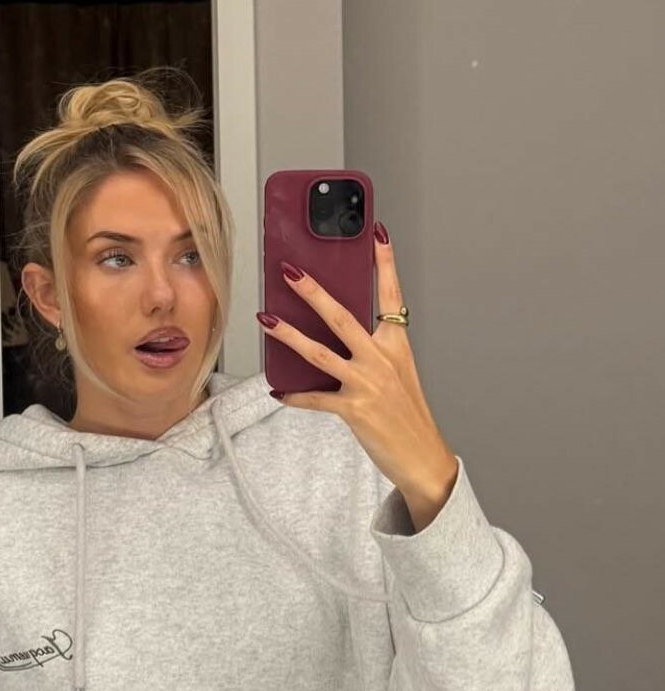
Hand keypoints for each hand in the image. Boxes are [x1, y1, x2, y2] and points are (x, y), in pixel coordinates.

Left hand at [257, 223, 457, 514]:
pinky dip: (295, 396)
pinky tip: (278, 392)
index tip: (376, 233)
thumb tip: (339, 335)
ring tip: (266, 319)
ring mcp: (367, 383)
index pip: (391, 295)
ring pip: (319, 352)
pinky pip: (315, 398)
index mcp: (397, 346)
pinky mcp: (353, 410)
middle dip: (313, 291)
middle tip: (290, 270)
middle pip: (342, 316)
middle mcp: (381, 359)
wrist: (423, 457)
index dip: (385, 263)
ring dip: (288, 335)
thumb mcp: (399, 375)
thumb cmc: (408, 417)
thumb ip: (375, 352)